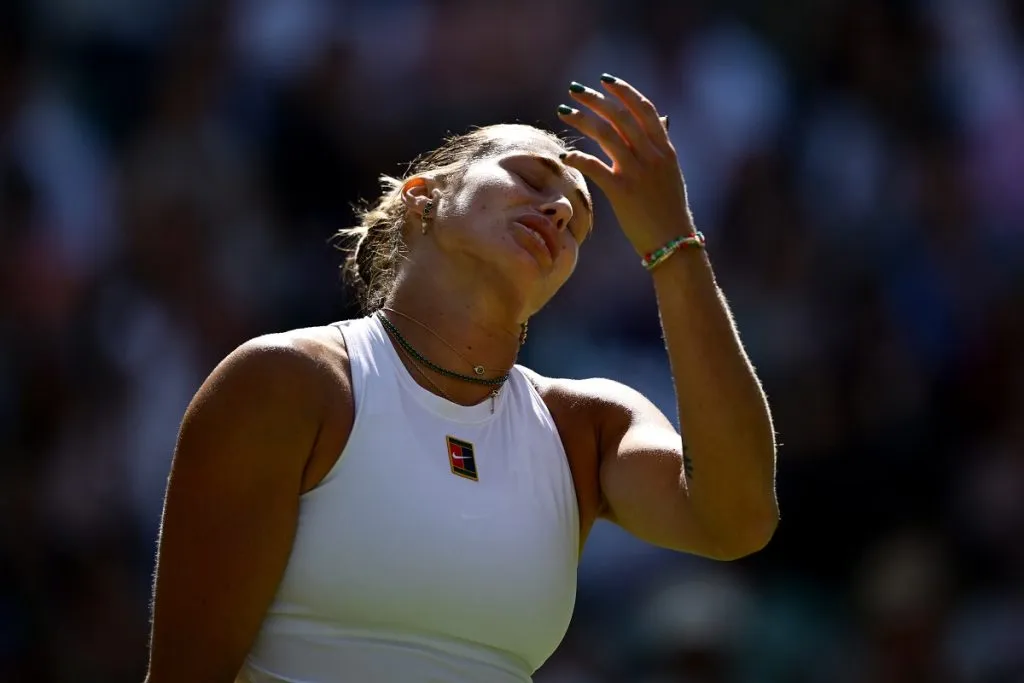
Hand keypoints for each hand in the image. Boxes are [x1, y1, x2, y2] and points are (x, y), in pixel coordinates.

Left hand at [558, 75, 694, 254]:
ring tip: (564, 111)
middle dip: (595, 99)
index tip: (605, 80)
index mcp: (665, 149)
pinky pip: (596, 167)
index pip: (644, 109)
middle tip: (574, 90)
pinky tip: (566, 154)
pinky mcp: (622, 192)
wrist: (673, 242)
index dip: (624, 91)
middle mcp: (652, 156)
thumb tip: (663, 120)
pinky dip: (579, 157)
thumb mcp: (672, 172)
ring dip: (582, 120)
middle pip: (620, 116)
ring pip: (606, 135)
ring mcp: (637, 172)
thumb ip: (663, 145)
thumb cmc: (670, 209)